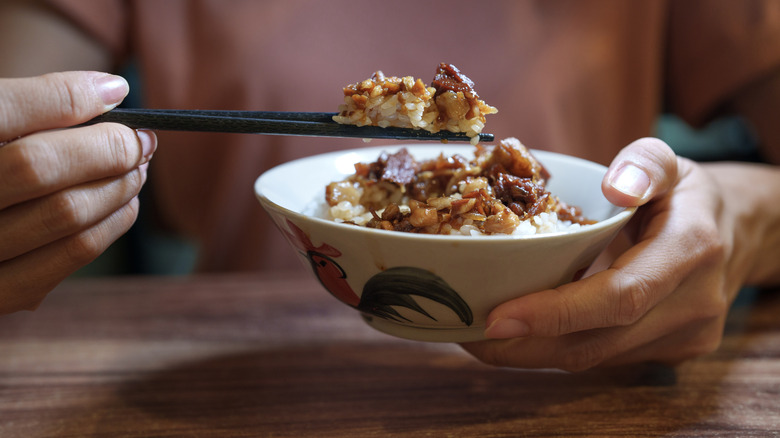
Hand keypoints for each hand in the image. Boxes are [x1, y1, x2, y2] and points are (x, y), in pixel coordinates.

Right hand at [0, 71, 155, 313]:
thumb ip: (35, 105)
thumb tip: (114, 89)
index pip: (5, 112)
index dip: (69, 96)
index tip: (118, 91)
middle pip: (39, 165)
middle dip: (107, 147)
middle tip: (141, 138)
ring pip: (66, 213)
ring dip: (119, 185)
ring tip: (136, 168)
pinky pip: (72, 255)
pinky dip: (112, 223)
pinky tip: (124, 204)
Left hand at [461, 137, 740, 370]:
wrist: (733, 232)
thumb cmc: (686, 194)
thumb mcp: (670, 160)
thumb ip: (644, 162)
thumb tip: (615, 187)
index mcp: (690, 249)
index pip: (618, 296)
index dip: (555, 313)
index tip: (497, 316)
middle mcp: (693, 303)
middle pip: (598, 341)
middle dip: (526, 344)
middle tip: (469, 333)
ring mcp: (686, 336)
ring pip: (596, 358)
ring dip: (534, 353)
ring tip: (482, 337)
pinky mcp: (673, 352)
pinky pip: (606, 358)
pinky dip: (559, 349)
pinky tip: (523, 333)